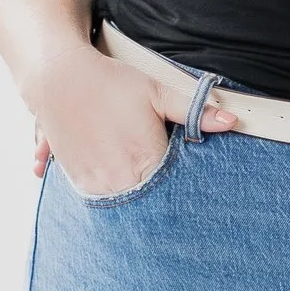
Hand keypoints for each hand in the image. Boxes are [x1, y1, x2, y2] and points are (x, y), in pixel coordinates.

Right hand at [29, 40, 239, 196]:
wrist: (57, 78)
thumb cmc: (111, 83)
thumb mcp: (157, 92)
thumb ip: (194, 111)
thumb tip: (232, 121)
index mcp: (146, 160)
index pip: (174, 193)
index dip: (185, 195)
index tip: (195, 199)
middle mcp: (119, 178)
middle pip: (148, 205)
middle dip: (160, 205)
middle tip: (174, 212)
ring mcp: (95, 182)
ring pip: (122, 206)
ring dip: (133, 203)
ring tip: (145, 207)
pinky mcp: (76, 179)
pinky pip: (97, 200)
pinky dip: (108, 198)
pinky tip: (117, 194)